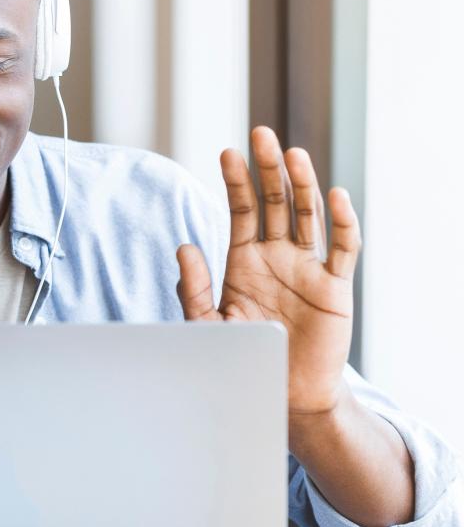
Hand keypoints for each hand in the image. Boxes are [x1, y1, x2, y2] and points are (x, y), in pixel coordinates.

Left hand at [176, 126, 360, 414]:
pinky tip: (335, 195)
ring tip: (292, 154)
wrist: (282, 393)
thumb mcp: (209, 323)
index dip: (236, 182)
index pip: (242, 210)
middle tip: (260, 134)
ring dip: (302, 184)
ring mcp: (308, 267)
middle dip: (267, 169)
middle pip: (274, 202)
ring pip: (307, 216)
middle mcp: (277, 255)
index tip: (226, 152)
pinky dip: (343, 222)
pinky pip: (343, 249)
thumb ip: (195, 288)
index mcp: (245, 260)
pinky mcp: (335, 287)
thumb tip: (183, 246)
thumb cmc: (242, 357)